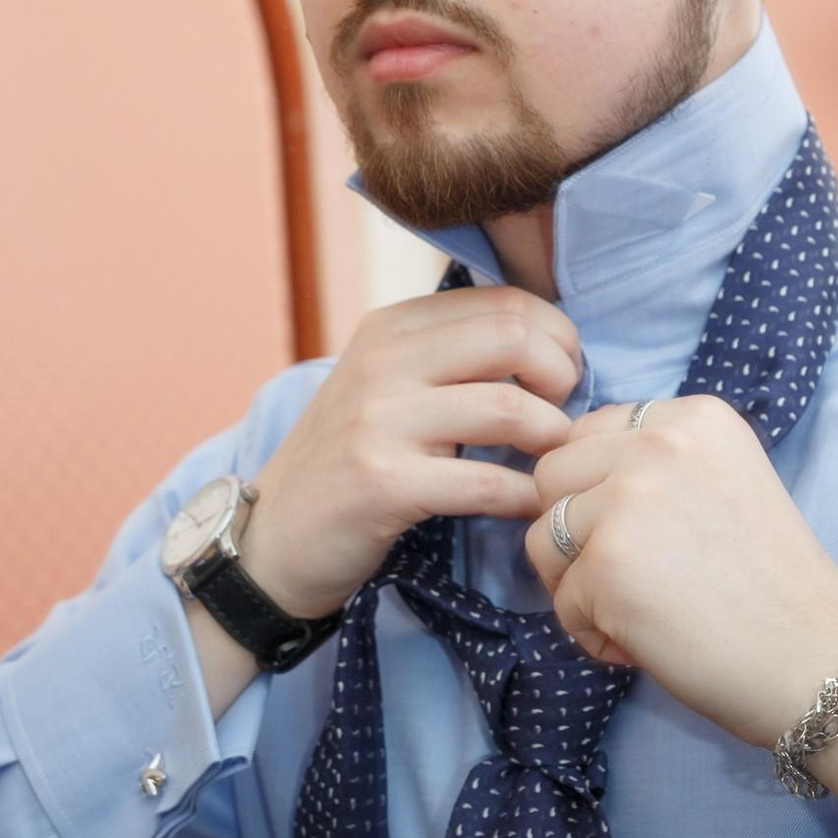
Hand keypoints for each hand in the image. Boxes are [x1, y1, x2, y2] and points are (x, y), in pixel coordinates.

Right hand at [240, 284, 580, 619]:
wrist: (274, 536)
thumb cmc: (348, 462)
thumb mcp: (386, 386)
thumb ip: (449, 356)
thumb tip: (548, 344)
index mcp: (390, 327)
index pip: (504, 301)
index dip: (557, 336)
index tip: (564, 378)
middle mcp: (382, 361)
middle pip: (513, 336)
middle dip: (562, 376)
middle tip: (564, 416)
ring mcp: (378, 420)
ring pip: (508, 408)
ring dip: (552, 439)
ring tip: (550, 462)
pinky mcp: (382, 482)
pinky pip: (486, 483)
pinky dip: (524, 496)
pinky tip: (528, 505)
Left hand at [524, 395, 837, 748]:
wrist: (820, 662)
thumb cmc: (772, 587)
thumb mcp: (722, 484)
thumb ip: (653, 466)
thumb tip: (566, 482)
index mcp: (693, 417)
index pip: (588, 433)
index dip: (598, 491)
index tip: (644, 534)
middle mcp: (659, 443)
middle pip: (552, 476)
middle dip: (575, 533)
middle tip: (629, 577)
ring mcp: (629, 500)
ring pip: (544, 537)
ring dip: (577, 584)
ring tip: (637, 612)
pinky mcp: (607, 564)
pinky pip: (561, 600)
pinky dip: (592, 632)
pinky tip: (645, 643)